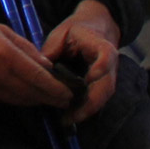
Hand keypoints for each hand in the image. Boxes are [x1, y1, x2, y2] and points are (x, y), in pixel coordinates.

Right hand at [0, 17, 73, 109]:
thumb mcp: (1, 31)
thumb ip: (26, 48)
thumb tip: (48, 66)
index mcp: (4, 53)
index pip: (39, 78)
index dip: (57, 88)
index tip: (69, 93)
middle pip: (33, 93)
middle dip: (51, 98)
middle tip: (64, 99)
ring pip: (21, 101)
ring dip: (36, 101)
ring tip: (47, 98)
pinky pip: (5, 101)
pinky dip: (17, 99)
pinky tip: (24, 94)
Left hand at [41, 0, 121, 122]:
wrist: (94, 29)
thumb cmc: (76, 31)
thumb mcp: (62, 33)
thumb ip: (52, 49)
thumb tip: (39, 69)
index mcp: (101, 46)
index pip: (106, 58)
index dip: (101, 68)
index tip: (90, 77)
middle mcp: (110, 65)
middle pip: (106, 86)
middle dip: (90, 104)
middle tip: (70, 116)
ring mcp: (109, 77)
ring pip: (103, 97)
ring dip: (87, 110)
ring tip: (67, 120)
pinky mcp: (103, 86)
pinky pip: (98, 100)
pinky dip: (85, 109)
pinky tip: (70, 116)